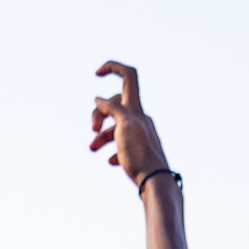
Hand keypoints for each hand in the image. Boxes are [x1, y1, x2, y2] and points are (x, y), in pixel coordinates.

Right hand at [90, 61, 170, 188]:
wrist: (155, 181)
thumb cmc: (140, 154)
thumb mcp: (124, 126)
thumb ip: (112, 109)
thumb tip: (99, 99)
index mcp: (135, 108)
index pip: (128, 76)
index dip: (113, 67)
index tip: (97, 73)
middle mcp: (138, 118)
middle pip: (113, 105)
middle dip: (98, 114)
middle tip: (92, 129)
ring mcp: (138, 133)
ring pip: (114, 126)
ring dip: (101, 136)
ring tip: (92, 149)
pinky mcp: (137, 150)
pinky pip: (121, 144)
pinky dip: (112, 150)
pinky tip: (111, 161)